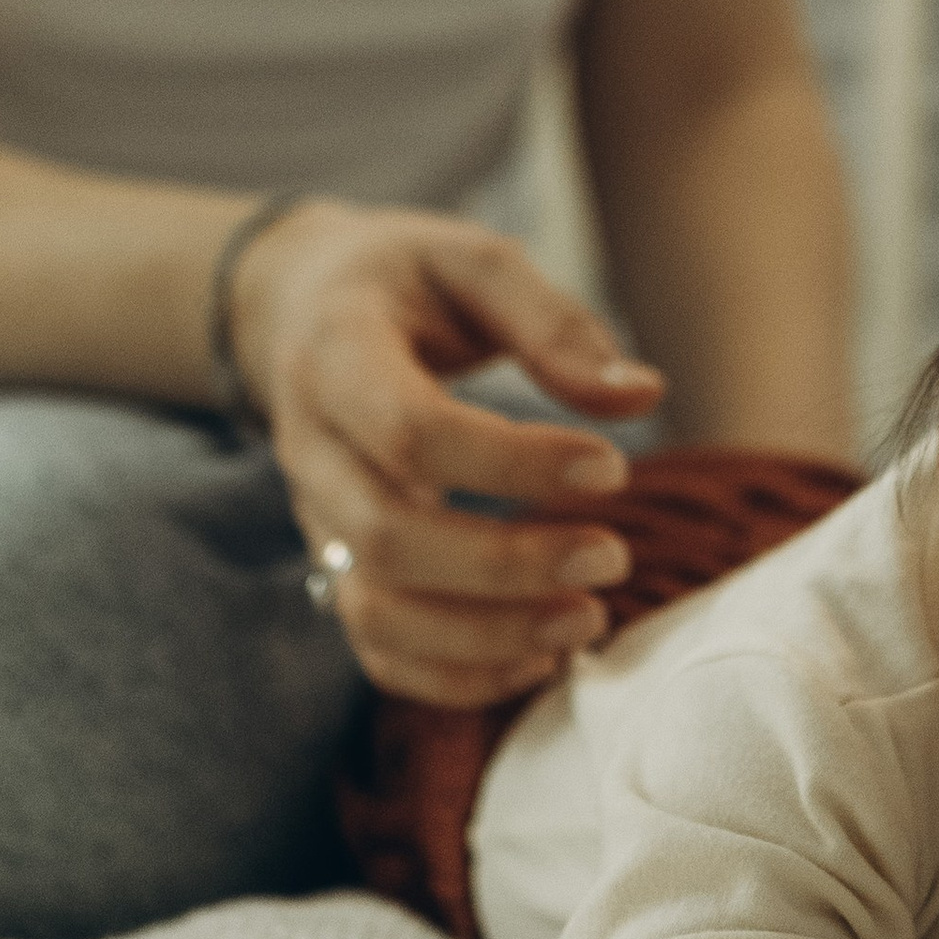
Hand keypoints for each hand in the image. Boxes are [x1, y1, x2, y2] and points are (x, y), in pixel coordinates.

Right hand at [229, 199, 663, 706]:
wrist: (297, 310)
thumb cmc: (403, 281)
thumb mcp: (471, 261)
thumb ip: (552, 323)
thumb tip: (641, 396)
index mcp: (337, 354)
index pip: (411, 432)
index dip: (515, 465)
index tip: (612, 468)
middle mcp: (311, 447)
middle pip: (386, 540)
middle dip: (506, 566)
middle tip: (611, 556)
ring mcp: (316, 517)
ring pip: (374, 611)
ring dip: (485, 637)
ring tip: (587, 620)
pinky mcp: (335, 563)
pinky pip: (376, 648)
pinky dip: (455, 677)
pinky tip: (539, 659)